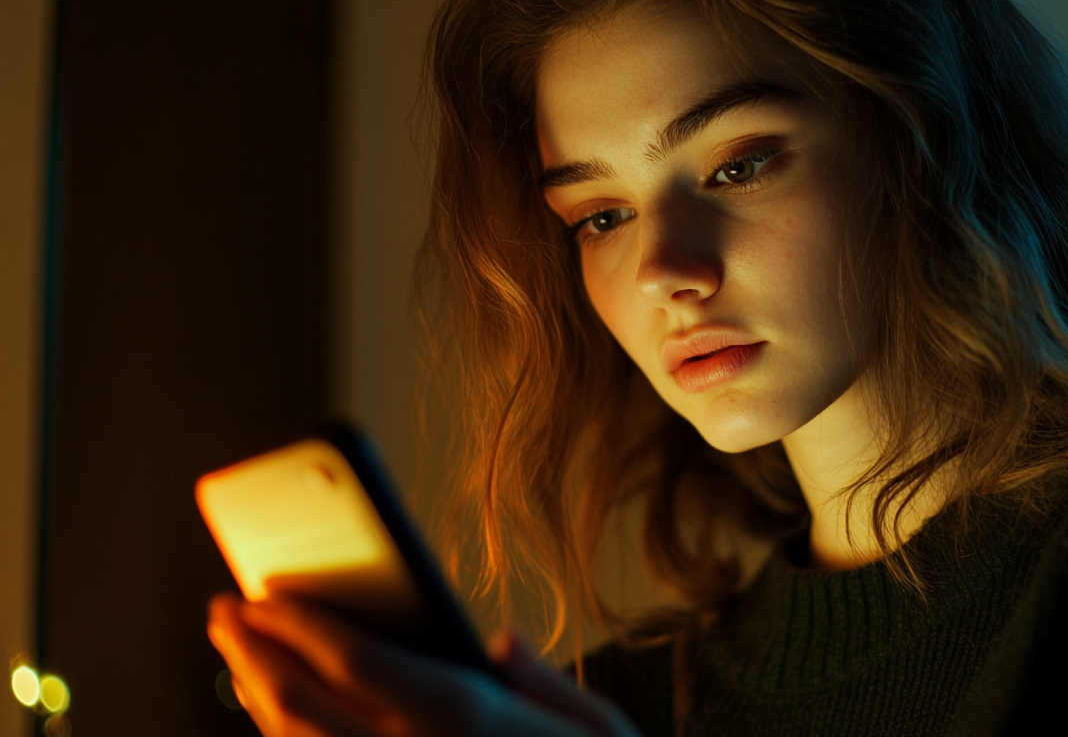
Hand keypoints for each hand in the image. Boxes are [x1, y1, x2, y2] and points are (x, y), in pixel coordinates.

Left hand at [207, 593, 640, 736]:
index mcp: (463, 716)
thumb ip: (545, 683)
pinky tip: (274, 718)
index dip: (297, 621)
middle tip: (224, 611)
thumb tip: (504, 645)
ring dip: (252, 695)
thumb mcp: (598, 731)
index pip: (353, 657)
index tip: (263, 591)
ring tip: (239, 655)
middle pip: (300, 700)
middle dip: (252, 650)